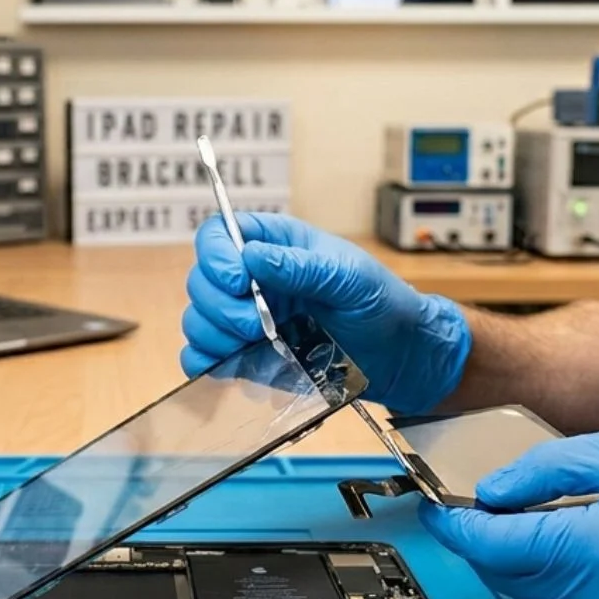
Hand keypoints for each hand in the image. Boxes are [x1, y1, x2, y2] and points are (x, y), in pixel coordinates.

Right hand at [181, 212, 470, 413]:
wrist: (400, 357)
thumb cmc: (382, 305)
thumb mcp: (349, 277)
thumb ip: (301, 266)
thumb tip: (251, 257)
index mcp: (276, 246)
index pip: (219, 234)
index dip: (216, 255)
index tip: (238, 280)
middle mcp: (254, 281)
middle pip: (201, 281)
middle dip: (220, 304)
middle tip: (256, 323)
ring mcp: (247, 321)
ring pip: (198, 320)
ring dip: (215, 334)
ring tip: (256, 343)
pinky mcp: (248, 358)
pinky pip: (205, 359)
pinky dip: (206, 363)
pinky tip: (233, 364)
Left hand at [417, 429, 598, 598]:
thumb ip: (549, 469)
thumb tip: (492, 493)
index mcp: (596, 550)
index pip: (494, 546)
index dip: (454, 526)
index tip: (432, 507)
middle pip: (505, 573)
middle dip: (482, 540)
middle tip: (473, 504)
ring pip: (531, 594)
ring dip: (517, 559)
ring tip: (530, 518)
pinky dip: (552, 578)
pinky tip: (571, 546)